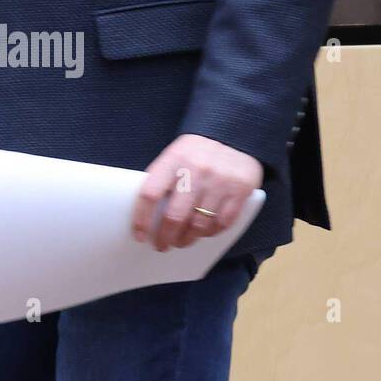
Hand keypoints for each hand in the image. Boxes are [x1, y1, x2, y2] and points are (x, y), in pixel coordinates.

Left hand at [133, 133, 263, 250]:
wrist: (232, 135)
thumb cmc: (195, 151)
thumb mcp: (174, 157)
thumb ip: (163, 180)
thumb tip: (150, 215)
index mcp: (173, 160)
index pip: (149, 194)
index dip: (142, 219)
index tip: (140, 235)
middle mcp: (195, 171)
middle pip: (175, 215)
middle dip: (166, 237)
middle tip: (162, 245)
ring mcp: (219, 182)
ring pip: (199, 224)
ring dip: (188, 239)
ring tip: (181, 242)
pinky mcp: (240, 191)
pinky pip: (223, 223)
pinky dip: (211, 233)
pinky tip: (203, 233)